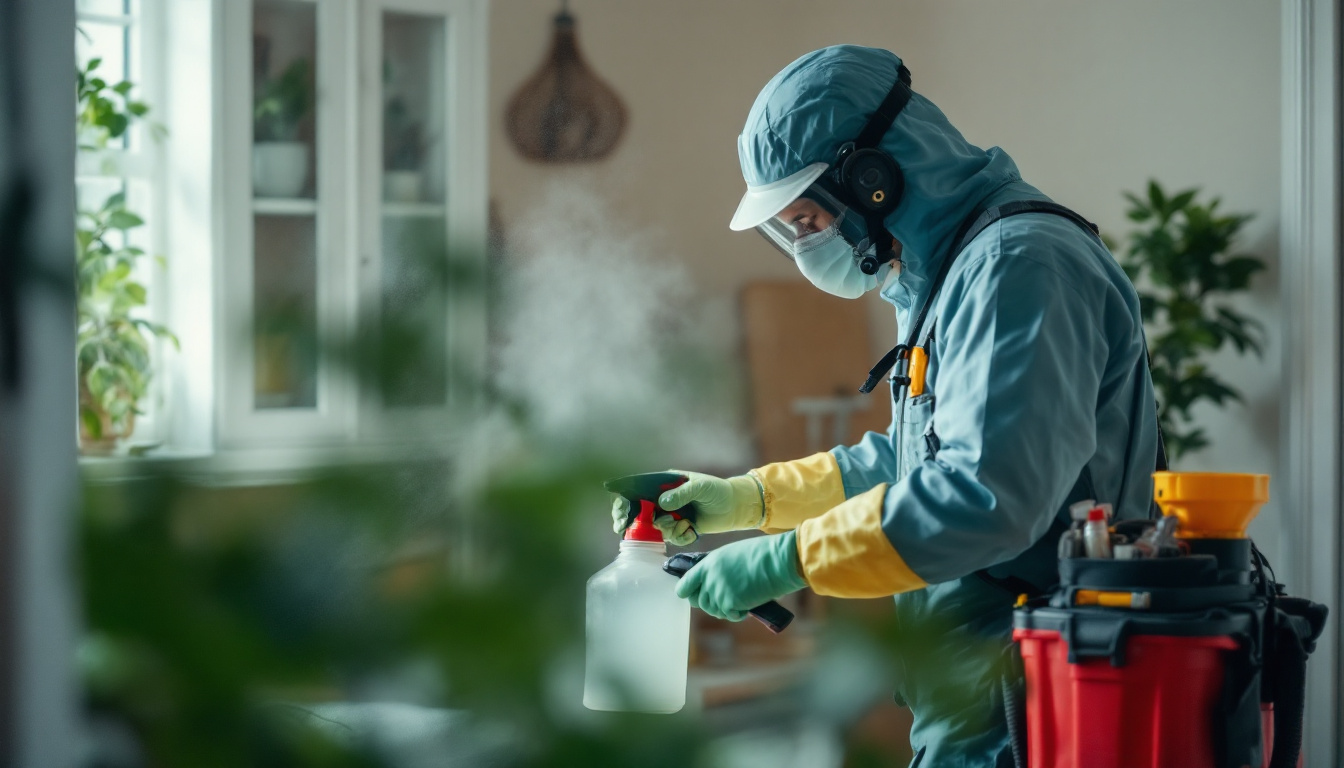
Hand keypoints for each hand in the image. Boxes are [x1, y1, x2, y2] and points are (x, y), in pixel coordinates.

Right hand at [610, 471, 764, 545]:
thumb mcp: (700, 487)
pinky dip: (681, 536)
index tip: (621, 512)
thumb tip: (662, 503)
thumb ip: (681, 493)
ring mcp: (672, 515)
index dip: (626, 501)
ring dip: (668, 529)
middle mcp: (665, 500)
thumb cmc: (717, 490)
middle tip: (631, 526)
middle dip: (636, 521)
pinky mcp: (681, 528)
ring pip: (657, 527)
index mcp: (665, 484)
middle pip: (641, 512)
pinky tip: (693, 530)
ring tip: (684, 523)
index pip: (639, 491)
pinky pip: (673, 537)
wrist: (735, 507)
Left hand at [675, 532, 805, 620]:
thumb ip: (719, 568)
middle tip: (725, 602)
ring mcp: (719, 591)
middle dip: (711, 604)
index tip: (688, 595)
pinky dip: (739, 614)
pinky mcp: (730, 603)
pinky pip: (730, 615)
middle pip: (700, 601)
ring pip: (715, 610)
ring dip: (726, 609)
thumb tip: (716, 582)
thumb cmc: (762, 554)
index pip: (686, 582)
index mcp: (709, 563)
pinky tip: (748, 605)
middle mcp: (710, 578)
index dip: (686, 591)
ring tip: (741, 600)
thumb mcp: (733, 554)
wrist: (777, 561)